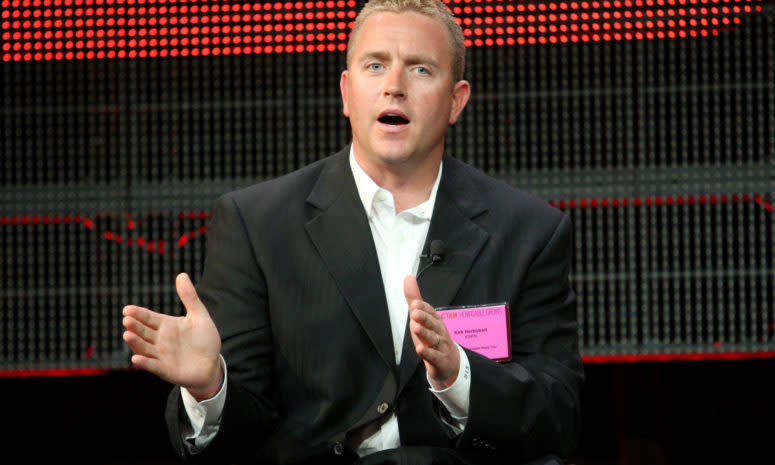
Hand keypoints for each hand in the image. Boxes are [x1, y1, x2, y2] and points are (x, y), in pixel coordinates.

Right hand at [122, 273, 221, 399]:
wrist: (212, 363)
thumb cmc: (205, 339)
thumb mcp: (199, 316)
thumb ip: (190, 297)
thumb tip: (182, 274)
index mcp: (166, 325)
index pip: (148, 318)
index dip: (138, 314)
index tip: (127, 309)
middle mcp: (160, 340)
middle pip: (143, 331)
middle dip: (134, 326)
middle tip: (127, 320)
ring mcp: (161, 355)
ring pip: (144, 347)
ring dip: (135, 342)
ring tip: (127, 335)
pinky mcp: (165, 369)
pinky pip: (152, 365)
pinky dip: (144, 362)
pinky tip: (136, 358)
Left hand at [404, 275, 459, 389]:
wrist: (449, 364)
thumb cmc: (433, 338)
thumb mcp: (422, 317)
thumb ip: (414, 298)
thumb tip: (408, 277)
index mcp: (435, 321)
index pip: (431, 312)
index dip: (424, 308)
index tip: (415, 302)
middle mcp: (439, 332)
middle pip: (433, 324)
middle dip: (425, 318)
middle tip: (415, 312)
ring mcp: (441, 346)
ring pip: (434, 339)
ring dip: (425, 333)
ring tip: (415, 328)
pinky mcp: (440, 361)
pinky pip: (434, 357)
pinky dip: (427, 353)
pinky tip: (420, 349)